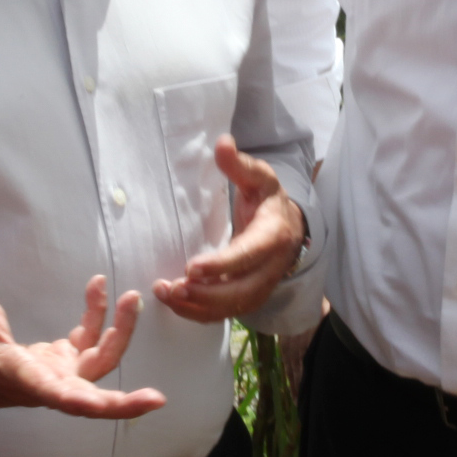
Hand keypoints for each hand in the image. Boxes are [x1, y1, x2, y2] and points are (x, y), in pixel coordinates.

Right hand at [0, 220, 167, 420]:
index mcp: (20, 376)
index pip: (53, 394)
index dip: (83, 402)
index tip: (101, 406)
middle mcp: (44, 383)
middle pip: (90, 396)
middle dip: (123, 401)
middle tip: (157, 398)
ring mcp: (57, 376)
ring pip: (99, 364)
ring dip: (119, 334)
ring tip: (131, 298)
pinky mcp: (62, 365)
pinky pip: (90, 344)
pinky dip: (99, 318)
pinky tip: (97, 288)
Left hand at [152, 137, 304, 323]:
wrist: (289, 228)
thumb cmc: (267, 200)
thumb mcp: (258, 178)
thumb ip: (239, 165)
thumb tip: (222, 143)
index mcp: (273, 237)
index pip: (247, 256)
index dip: (221, 265)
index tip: (191, 268)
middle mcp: (270, 268)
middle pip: (239, 291)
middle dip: (204, 294)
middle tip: (172, 288)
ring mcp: (261, 287)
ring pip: (232, 307)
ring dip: (197, 307)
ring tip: (167, 294)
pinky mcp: (249, 298)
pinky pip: (226, 313)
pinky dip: (200, 313)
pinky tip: (176, 303)